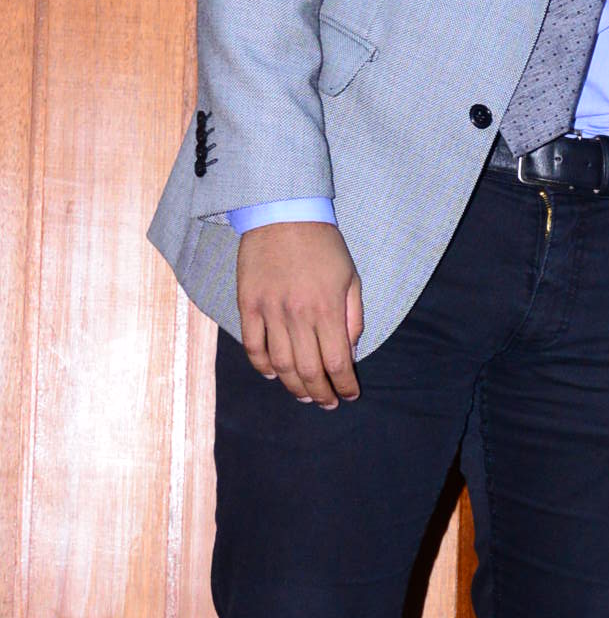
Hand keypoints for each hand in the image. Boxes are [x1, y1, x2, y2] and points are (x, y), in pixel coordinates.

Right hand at [237, 222, 364, 405]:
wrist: (282, 214)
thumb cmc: (323, 245)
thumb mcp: (351, 279)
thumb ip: (353, 317)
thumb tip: (350, 351)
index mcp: (327, 309)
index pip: (338, 362)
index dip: (345, 385)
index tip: (349, 395)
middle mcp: (298, 316)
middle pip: (309, 370)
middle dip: (321, 393)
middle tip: (327, 403)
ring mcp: (270, 311)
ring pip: (280, 364)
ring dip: (293, 386)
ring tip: (305, 395)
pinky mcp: (248, 305)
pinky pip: (253, 345)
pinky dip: (262, 366)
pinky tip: (274, 375)